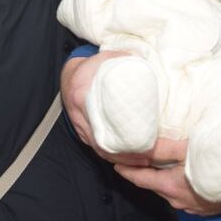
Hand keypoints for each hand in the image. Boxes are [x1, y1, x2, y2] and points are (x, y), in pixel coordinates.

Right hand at [60, 52, 151, 166]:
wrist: (70, 74)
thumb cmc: (92, 67)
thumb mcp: (108, 59)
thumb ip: (127, 62)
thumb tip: (149, 66)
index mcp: (83, 94)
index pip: (103, 122)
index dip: (122, 138)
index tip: (142, 143)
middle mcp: (79, 114)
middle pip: (102, 143)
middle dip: (126, 155)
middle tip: (147, 157)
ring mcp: (79, 126)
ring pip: (100, 149)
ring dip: (121, 159)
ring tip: (142, 161)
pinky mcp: (82, 132)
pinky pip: (97, 148)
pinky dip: (113, 155)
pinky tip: (128, 159)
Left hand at [115, 138, 220, 216]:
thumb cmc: (219, 165)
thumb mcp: (189, 151)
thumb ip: (166, 148)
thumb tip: (144, 144)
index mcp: (169, 186)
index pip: (140, 179)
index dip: (126, 170)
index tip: (114, 162)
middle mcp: (175, 199)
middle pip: (152, 185)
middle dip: (142, 172)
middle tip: (133, 158)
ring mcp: (188, 206)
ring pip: (166, 190)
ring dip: (159, 178)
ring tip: (155, 163)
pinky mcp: (199, 207)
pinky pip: (180, 194)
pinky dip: (173, 184)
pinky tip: (179, 173)